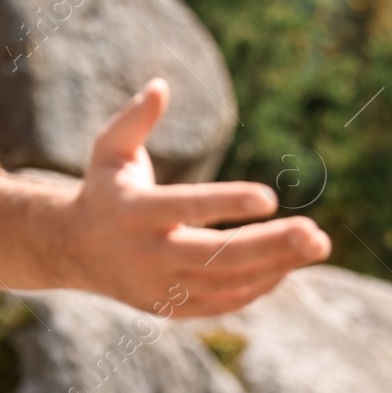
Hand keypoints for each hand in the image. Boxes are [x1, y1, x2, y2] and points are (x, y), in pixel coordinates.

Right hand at [61, 77, 330, 317]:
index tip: (271, 198)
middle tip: (315, 234)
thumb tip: (161, 85)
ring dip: (277, 265)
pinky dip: (259, 285)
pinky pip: (223, 301)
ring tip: (318, 244)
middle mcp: (146, 254)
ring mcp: (159, 285)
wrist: (73, 249)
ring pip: (227, 282)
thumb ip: (134, 120)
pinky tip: (287, 265)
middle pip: (215, 256)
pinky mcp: (170, 306)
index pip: (184, 208)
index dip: (226, 203)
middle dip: (270, 246)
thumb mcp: (108, 150)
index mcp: (132, 212)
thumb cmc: (103, 189)